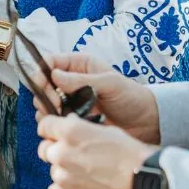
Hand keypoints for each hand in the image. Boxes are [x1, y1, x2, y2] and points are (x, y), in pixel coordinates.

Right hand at [34, 53, 160, 143]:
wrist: (146, 123)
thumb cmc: (132, 97)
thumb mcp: (110, 83)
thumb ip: (82, 80)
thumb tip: (54, 75)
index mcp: (79, 65)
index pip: (50, 62)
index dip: (42, 73)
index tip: (43, 87)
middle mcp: (71, 81)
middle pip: (43, 84)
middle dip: (44, 95)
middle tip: (57, 107)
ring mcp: (71, 100)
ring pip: (46, 103)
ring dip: (49, 111)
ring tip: (64, 118)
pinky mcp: (74, 118)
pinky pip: (56, 119)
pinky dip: (57, 123)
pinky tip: (69, 127)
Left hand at [37, 114, 155, 188]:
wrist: (150, 188)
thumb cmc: (134, 158)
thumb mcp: (108, 131)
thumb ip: (81, 130)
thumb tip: (69, 127)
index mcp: (71, 132)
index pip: (44, 126)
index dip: (52, 131)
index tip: (57, 136)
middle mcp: (61, 153)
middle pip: (46, 150)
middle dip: (58, 153)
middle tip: (79, 160)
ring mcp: (62, 178)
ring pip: (54, 172)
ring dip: (66, 174)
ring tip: (91, 179)